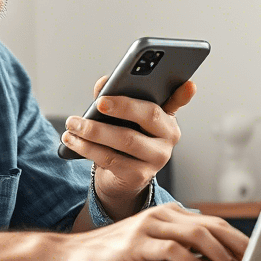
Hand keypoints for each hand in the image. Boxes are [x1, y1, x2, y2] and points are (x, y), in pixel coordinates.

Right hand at [52, 203, 247, 260]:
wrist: (70, 259)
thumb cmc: (113, 260)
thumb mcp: (154, 257)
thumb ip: (181, 254)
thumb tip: (211, 260)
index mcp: (169, 217)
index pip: (213, 224)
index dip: (238, 240)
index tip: (257, 256)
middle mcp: (161, 216)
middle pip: (210, 224)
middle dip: (236, 244)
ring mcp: (146, 226)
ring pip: (194, 233)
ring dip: (218, 253)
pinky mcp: (133, 243)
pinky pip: (167, 248)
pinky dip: (188, 259)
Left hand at [60, 76, 196, 217]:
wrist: (121, 179)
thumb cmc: (123, 138)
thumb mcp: (121, 117)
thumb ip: (113, 95)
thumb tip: (104, 82)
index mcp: (167, 117)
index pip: (176, 101)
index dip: (183, 94)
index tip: (188, 83)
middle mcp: (169, 137)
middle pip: (148, 115)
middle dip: (121, 106)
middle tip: (98, 102)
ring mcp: (157, 159)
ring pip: (126, 139)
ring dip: (94, 131)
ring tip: (73, 124)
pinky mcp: (139, 176)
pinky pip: (111, 159)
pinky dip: (88, 148)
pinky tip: (73, 141)